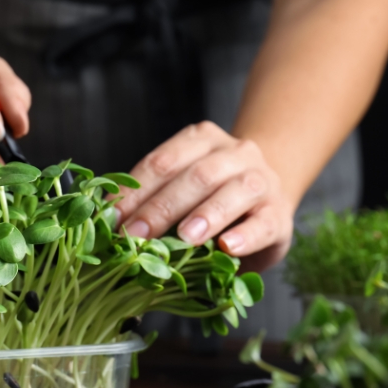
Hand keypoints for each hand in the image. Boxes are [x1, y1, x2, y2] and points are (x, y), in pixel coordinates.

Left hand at [115, 122, 294, 271]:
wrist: (269, 193)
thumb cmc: (212, 196)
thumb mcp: (182, 186)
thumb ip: (153, 197)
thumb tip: (107, 221)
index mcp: (201, 140)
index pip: (163, 162)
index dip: (135, 190)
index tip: (113, 218)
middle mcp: (234, 153)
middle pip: (195, 176)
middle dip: (162, 207)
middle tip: (137, 235)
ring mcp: (261, 181)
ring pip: (233, 191)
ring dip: (206, 214)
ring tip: (185, 237)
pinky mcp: (280, 215)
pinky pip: (263, 223)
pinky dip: (245, 235)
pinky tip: (228, 247)